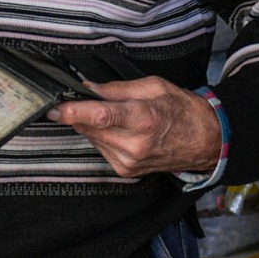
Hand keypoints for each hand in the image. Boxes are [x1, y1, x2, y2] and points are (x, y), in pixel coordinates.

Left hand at [52, 78, 220, 178]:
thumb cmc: (182, 110)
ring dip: (94, 125)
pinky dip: (103, 137)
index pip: (100, 117)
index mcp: (143, 118)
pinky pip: (101, 149)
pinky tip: (120, 131)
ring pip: (92, 139)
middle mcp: (134, 144)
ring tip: (117, 116)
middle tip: (84, 100)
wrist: (204, 141)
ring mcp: (128, 161)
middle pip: (90, 128)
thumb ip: (116, 89)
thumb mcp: (153, 86)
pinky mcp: (125, 171)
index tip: (54, 107)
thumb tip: (87, 88)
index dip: (73, 112)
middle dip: (80, 113)